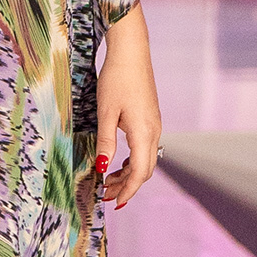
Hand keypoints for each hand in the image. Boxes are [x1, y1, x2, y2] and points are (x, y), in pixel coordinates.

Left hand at [94, 2, 161, 209]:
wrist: (132, 53)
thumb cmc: (116, 79)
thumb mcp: (106, 113)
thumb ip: (106, 142)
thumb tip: (102, 168)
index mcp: (144, 133)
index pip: (139, 172)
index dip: (127, 191)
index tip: (114, 203)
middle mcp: (154, 132)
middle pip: (145, 170)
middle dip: (127, 186)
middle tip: (106, 195)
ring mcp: (155, 125)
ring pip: (146, 159)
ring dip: (128, 173)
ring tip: (108, 181)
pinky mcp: (151, 118)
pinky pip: (145, 148)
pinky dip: (132, 160)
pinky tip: (117, 162)